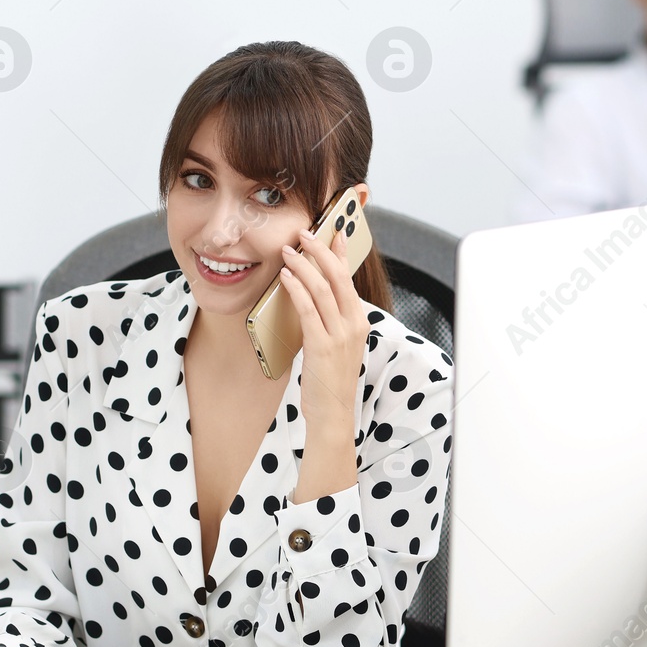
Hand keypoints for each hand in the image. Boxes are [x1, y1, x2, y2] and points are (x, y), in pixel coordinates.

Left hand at [277, 221, 366, 500]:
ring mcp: (340, 335)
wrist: (333, 415)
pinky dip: (298, 289)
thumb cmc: (330, 381)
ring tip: (289, 250)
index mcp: (360, 322)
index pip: (350, 278)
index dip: (341, 252)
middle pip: (338, 277)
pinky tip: (287, 277)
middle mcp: (354, 325)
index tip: (333, 231)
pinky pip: (309, 310)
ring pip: (323, 289)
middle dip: (321, 250)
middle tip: (304, 233)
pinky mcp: (322, 346)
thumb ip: (331, 320)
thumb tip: (316, 296)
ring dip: (304, 265)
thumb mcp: (338, 345)